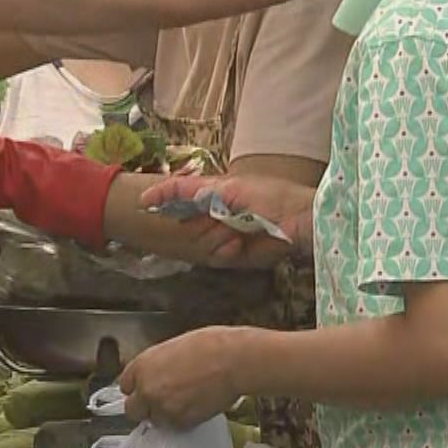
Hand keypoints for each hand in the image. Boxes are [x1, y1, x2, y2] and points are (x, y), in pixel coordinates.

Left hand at [120, 326, 253, 428]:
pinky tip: (194, 407)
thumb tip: (160, 374)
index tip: (145, 389)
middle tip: (160, 402)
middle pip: (132, 410)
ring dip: (164, 415)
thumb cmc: (211, 346)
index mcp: (143, 365)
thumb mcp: (175, 347)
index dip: (138, 388)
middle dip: (145, 407)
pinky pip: (174, 427)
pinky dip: (182, 421)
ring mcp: (162, 407)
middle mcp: (147, 388)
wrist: (233, 360)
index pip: (125, 385)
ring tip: (183, 403)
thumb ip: (159, 365)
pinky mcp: (180, 422)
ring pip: (154, 421)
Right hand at [141, 175, 314, 266]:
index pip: (181, 191)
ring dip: (215, 239)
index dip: (162, 196)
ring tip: (235, 235)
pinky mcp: (239, 256)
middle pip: (189, 224)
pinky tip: (237, 245)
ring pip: (202, 243)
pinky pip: (219, 258)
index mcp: (216, 193)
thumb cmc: (272, 197)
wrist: (303, 222)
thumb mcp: (233, 189)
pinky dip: (225, 252)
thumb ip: (199, 191)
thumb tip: (174, 191)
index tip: (144, 203)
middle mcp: (217, 215)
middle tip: (221, 224)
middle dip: (199, 226)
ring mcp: (227, 236)